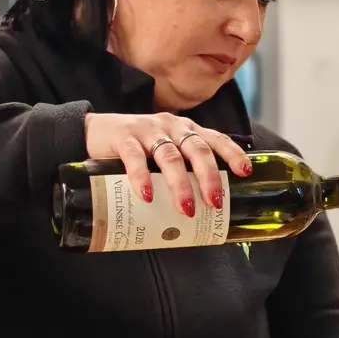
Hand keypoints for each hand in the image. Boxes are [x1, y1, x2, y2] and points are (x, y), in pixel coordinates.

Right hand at [84, 111, 251, 217]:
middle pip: (197, 149)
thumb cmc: (137, 148)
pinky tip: (146, 195)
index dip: (232, 154)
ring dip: (180, 183)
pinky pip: (134, 158)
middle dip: (209, 176)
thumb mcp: (164, 153)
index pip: (216, 139)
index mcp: (186, 130)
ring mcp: (147, 130)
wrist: (93, 131)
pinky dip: (141, 177)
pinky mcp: (123, 137)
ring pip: (170, 156)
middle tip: (215, 201)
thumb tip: (202, 211)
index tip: (245, 172)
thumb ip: (181, 171)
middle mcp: (171, 126)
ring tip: (186, 208)